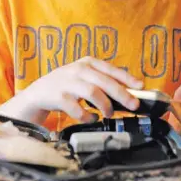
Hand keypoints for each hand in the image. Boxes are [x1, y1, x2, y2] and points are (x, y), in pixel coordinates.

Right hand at [23, 56, 143, 123]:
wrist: (39, 92)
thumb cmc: (68, 85)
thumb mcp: (85, 77)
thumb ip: (103, 81)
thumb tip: (130, 92)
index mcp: (88, 63)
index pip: (111, 69)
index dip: (127, 77)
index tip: (141, 86)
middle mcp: (79, 69)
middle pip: (105, 81)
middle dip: (122, 94)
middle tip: (134, 105)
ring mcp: (68, 82)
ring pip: (93, 92)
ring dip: (105, 105)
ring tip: (109, 113)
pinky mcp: (59, 96)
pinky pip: (77, 109)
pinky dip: (87, 116)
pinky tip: (91, 118)